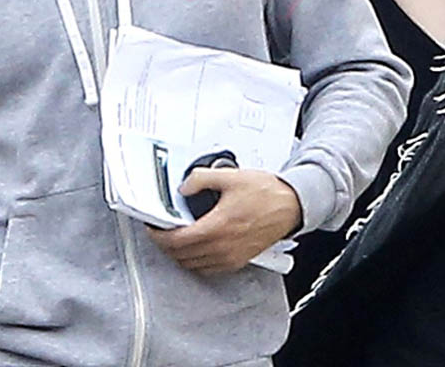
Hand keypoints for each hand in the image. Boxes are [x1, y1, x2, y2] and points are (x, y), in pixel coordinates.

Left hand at [147, 168, 301, 274]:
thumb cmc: (267, 192)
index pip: (176, 241)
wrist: (291, 205)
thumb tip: (183, 187)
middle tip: (161, 231)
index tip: (153, 227)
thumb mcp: (231, 177)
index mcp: (217, 227)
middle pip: (180, 255)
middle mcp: (222, 247)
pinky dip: (195, 261)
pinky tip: (196, 247)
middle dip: (166, 244)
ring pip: (192, 264)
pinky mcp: (237, 261)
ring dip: (179, 254)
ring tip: (176, 238)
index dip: (159, 235)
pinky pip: (207, 269)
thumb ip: (202, 178)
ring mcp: (230, 257)